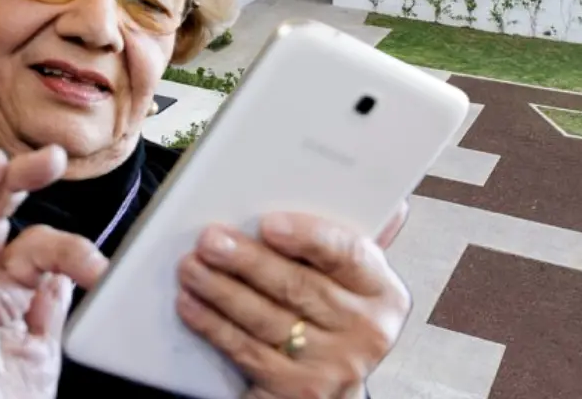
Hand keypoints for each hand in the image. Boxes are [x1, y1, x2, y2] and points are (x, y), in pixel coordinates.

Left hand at [175, 203, 411, 398]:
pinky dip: (214, 326)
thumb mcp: (352, 280)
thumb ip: (350, 242)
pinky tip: (192, 304)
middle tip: (210, 240)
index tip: (269, 224)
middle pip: (299, 287)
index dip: (307, 237)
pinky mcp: (298, 391)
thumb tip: (390, 201)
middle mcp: (366, 332)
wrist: (334, 385)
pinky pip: (248, 352)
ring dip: (222, 290)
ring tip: (191, 266)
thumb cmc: (337, 318)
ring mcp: (333, 366)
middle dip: (248, 260)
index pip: (347, 254)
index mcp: (383, 292)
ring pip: (267, 319)